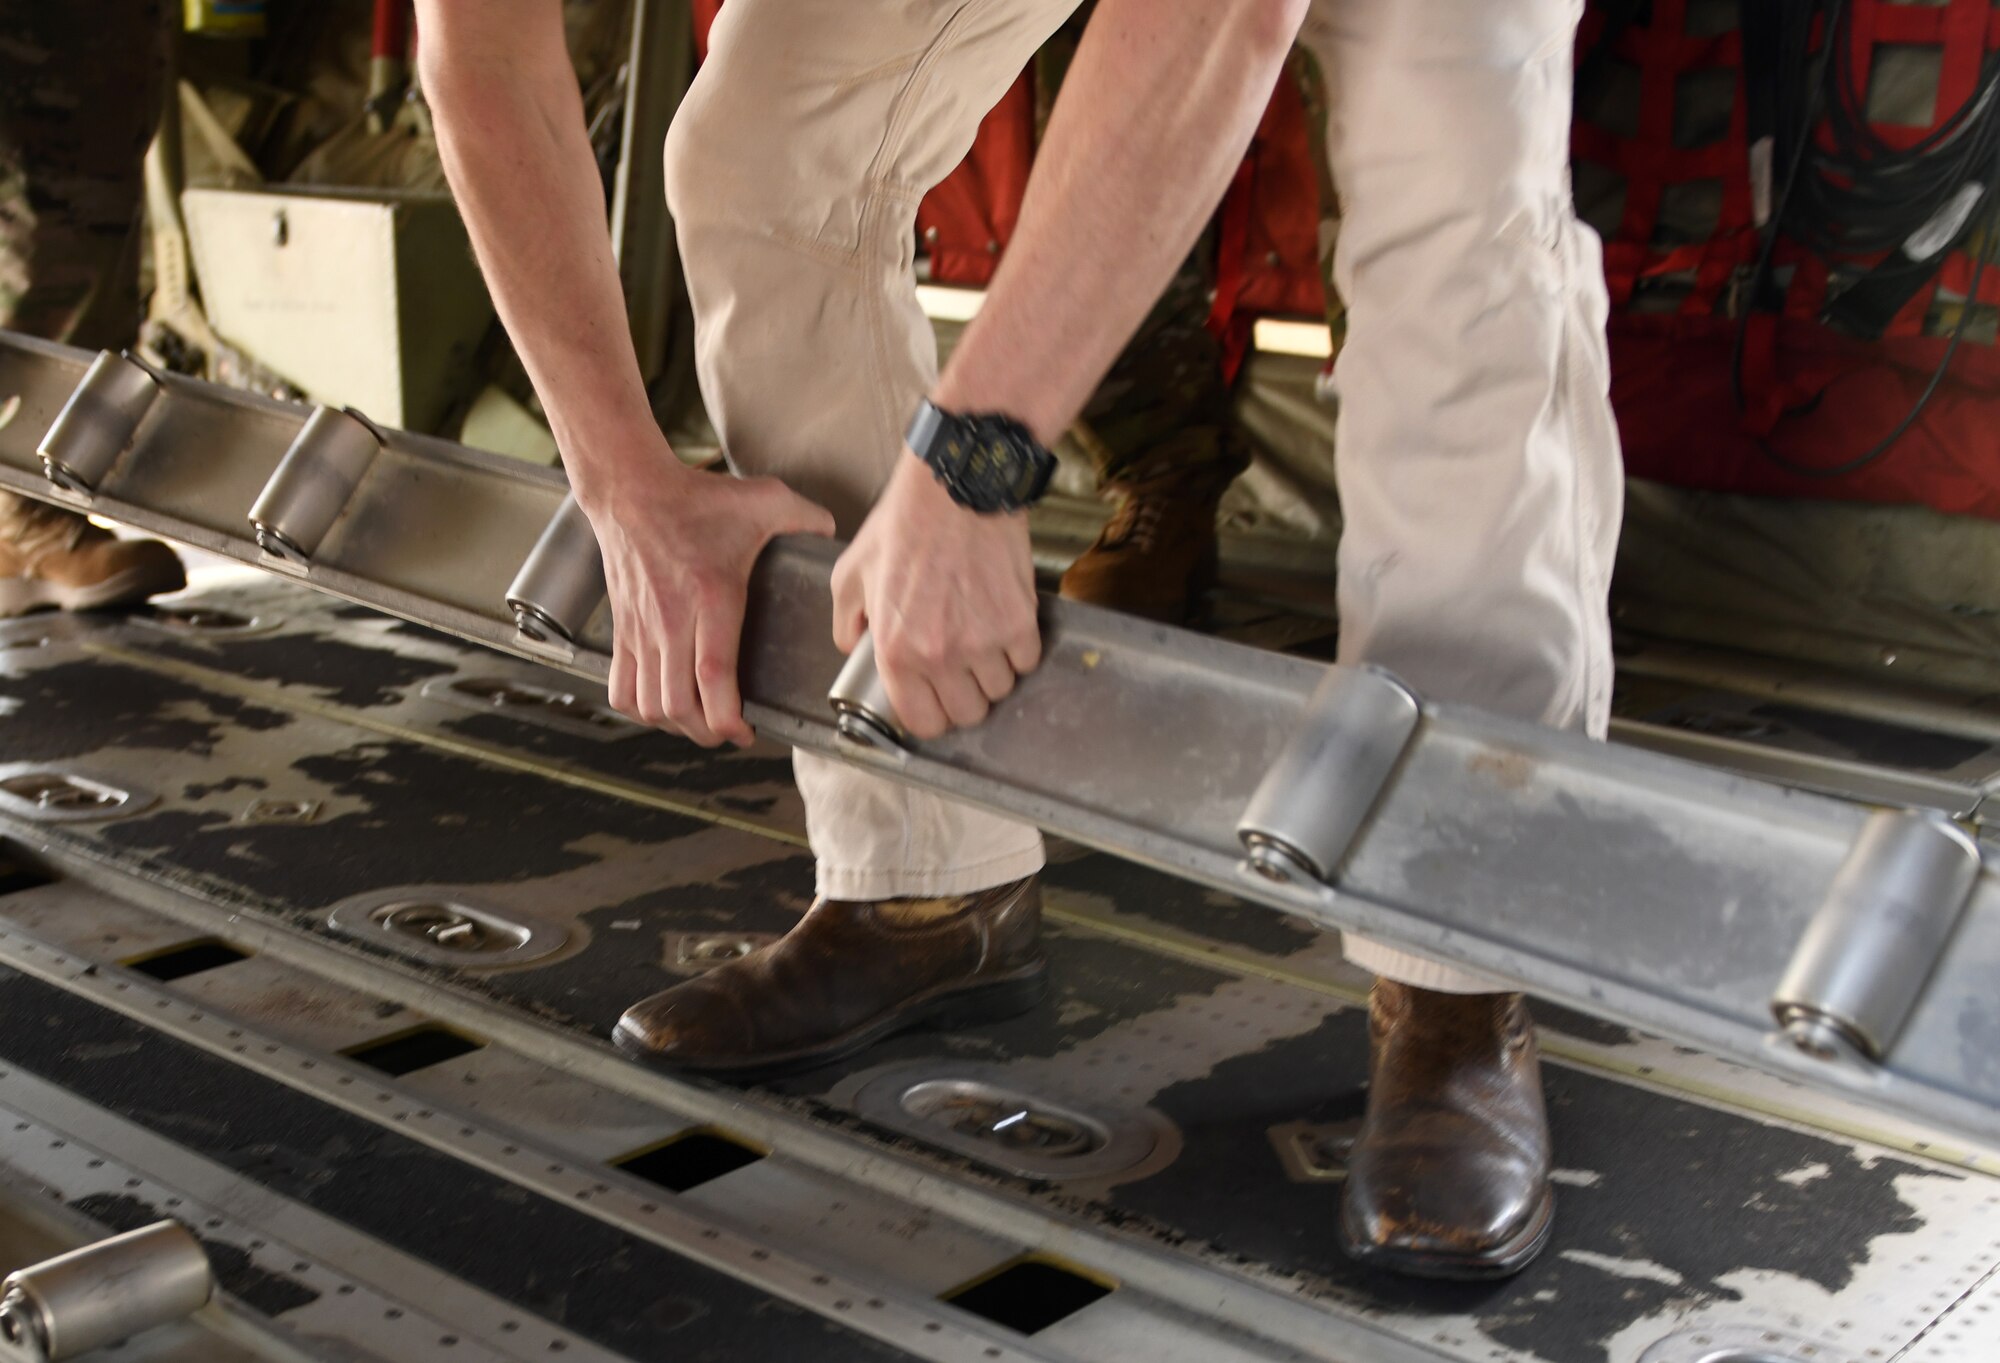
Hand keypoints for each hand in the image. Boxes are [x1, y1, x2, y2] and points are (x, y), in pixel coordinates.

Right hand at [582, 450, 834, 746]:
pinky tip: (660, 707)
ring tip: (700, 724)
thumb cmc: (695, 498)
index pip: (713, 676)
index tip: (746, 731)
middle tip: (730, 733)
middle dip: (708, 733)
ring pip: (650, 704)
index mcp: (712, 598)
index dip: (728, 717)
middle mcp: (672, 621)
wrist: (631, 488)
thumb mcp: (763, 500)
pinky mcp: (622, 628)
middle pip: (679, 704)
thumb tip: (833, 532)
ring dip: (675, 726)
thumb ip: (805, 516)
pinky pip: (620, 688)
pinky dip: (638, 710)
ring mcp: (642, 629)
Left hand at [831, 454, 1041, 739]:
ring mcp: (984, 641)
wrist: (955, 488)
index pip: (924, 721)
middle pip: (968, 714)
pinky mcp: (1019, 621)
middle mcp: (941, 655)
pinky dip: (1019, 649)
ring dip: (993, 672)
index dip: (931, 715)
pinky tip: (1004, 624)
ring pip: (1001, 689)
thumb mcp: (850, 572)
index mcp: (896, 650)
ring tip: (982, 641)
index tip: (936, 701)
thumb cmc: (904, 525)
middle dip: (965, 697)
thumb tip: (854, 647)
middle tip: (961, 670)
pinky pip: (1027, 660)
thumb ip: (846, 621)